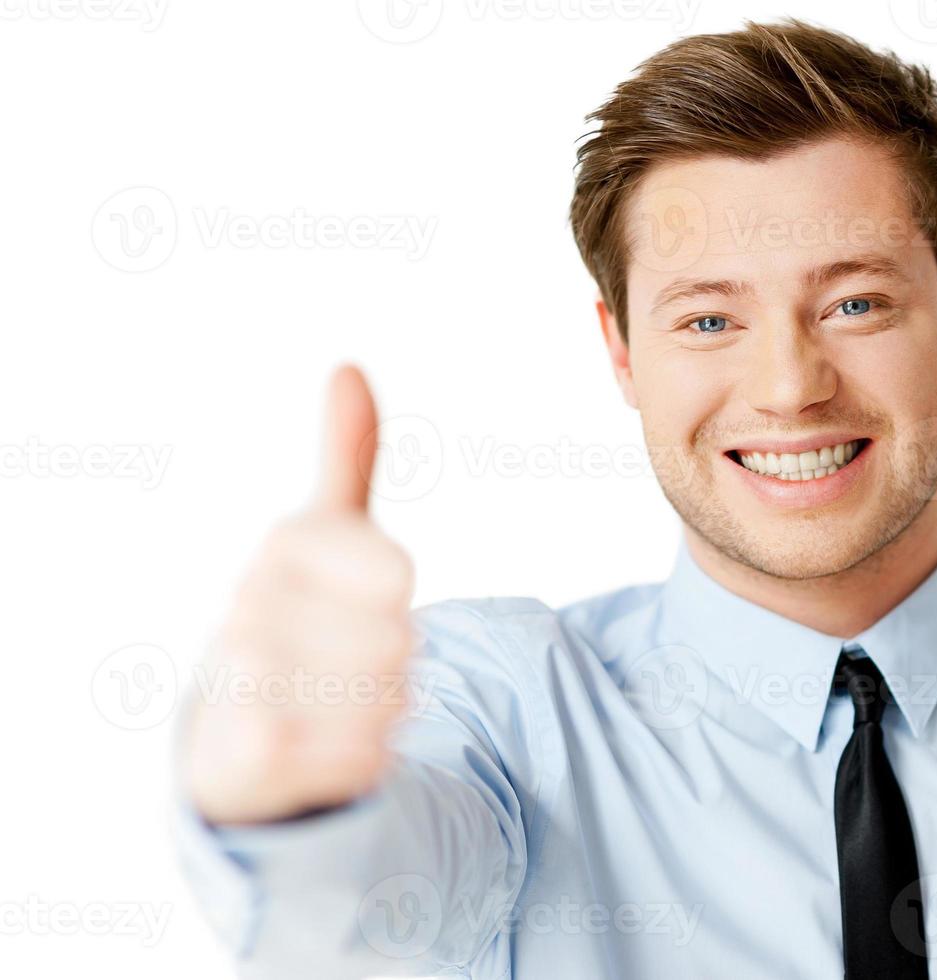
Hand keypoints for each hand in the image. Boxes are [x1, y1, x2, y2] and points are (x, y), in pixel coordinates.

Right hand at [184, 365, 416, 824]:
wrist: (231, 736)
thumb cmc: (298, 624)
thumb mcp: (325, 534)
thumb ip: (346, 458)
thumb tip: (348, 367)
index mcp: (283, 544)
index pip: (398, 579)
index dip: (396, 609)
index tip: (350, 609)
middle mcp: (250, 603)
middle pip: (399, 642)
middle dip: (390, 667)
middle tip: (338, 668)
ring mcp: (242, 677)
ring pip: (386, 699)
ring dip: (378, 713)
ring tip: (330, 707)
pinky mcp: (248, 752)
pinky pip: (363, 756)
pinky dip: (361, 759)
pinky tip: (320, 750)